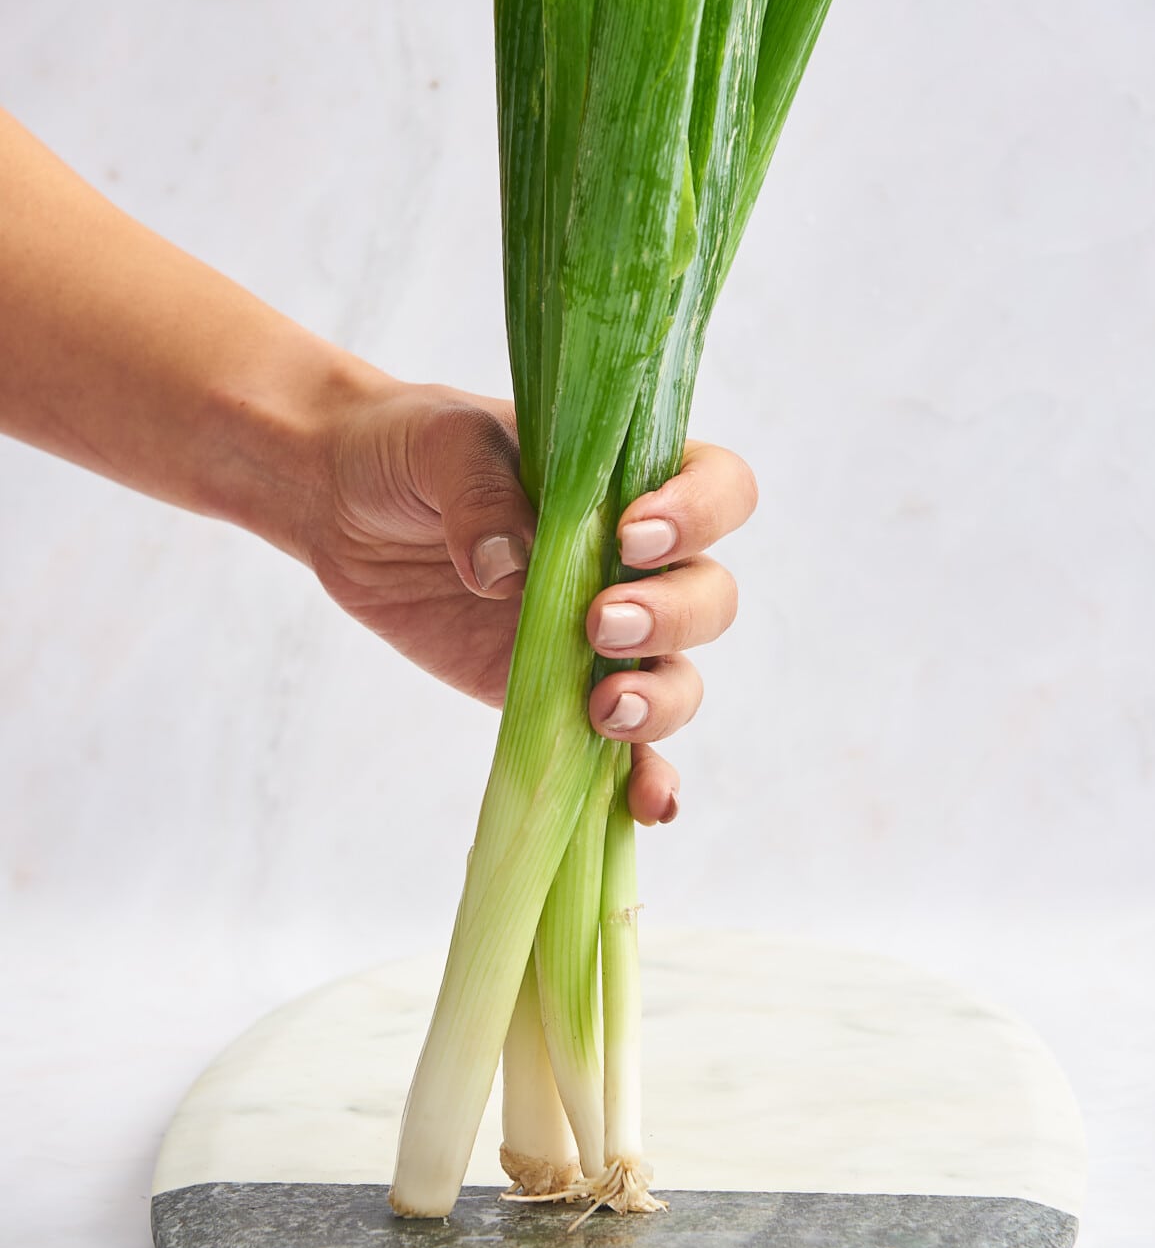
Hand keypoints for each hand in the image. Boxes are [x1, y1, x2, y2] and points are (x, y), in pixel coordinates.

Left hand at [307, 383, 756, 825]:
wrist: (345, 504)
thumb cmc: (409, 451)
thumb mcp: (442, 444)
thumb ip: (481, 493)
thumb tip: (504, 566)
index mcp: (629, 478)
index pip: (718, 490)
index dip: (699, 516)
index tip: (630, 536)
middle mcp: (635, 560)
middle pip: (709, 595)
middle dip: (672, 617)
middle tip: (599, 624)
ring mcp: (603, 633)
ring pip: (679, 675)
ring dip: (660, 700)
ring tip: (603, 709)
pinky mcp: (563, 694)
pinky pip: (626, 746)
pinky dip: (646, 778)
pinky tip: (648, 803)